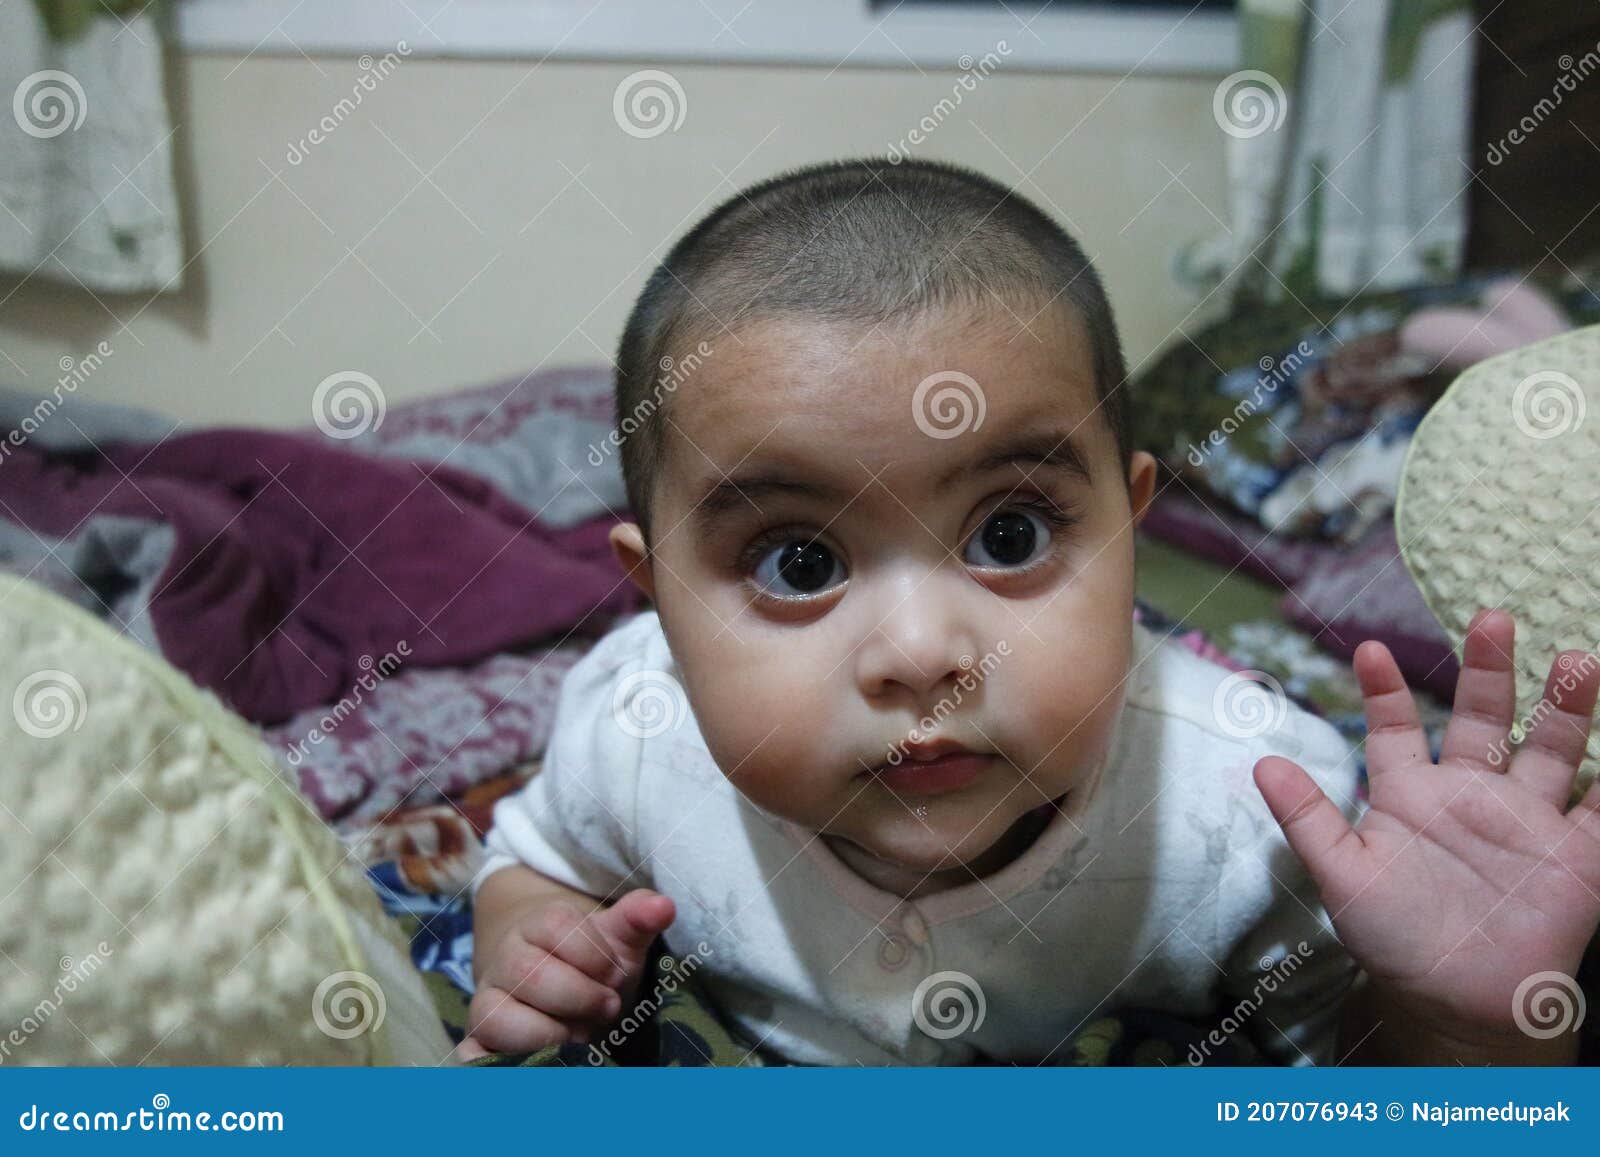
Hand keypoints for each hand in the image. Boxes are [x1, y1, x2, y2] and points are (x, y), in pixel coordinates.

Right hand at [457, 888, 674, 1060]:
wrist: (556, 986)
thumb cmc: (591, 964)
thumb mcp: (616, 940)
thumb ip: (637, 920)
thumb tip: (664, 906)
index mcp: (537, 925)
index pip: (558, 927)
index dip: (595, 955)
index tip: (615, 975)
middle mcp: (505, 960)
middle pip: (531, 973)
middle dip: (580, 996)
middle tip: (608, 1008)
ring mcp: (487, 1001)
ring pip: (499, 1017)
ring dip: (550, 1033)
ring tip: (581, 1037)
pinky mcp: (478, 1041)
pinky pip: (474, 1055)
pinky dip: (499, 1065)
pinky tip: (540, 1067)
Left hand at [1253, 609, 1599, 1048]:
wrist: (1456, 1008)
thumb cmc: (1394, 941)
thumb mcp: (1343, 878)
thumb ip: (1307, 819)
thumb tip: (1261, 763)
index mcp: (1411, 795)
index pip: (1396, 729)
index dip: (1384, 692)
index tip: (1370, 651)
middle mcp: (1471, 796)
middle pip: (1484, 719)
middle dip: (1488, 672)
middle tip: (1491, 619)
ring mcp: (1527, 822)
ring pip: (1550, 750)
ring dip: (1564, 708)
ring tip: (1576, 661)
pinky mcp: (1576, 858)